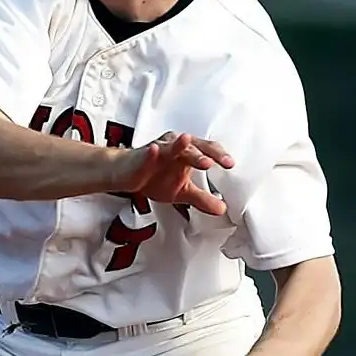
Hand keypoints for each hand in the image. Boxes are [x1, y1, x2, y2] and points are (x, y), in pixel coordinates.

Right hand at [117, 133, 232, 216]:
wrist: (125, 174)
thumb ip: (203, 199)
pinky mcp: (141, 156)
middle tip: (223, 161)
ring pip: (173, 148)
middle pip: (195, 147)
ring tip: (194, 151)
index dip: (220, 156)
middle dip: (208, 153)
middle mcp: (175, 147)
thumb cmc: (153, 175)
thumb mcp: (182, 192)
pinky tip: (155, 149)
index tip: (231, 165)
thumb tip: (221, 209)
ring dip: (184, 148)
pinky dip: (152, 152)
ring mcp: (159, 149)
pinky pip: (147, 153)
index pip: (207, 151)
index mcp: (188, 153)